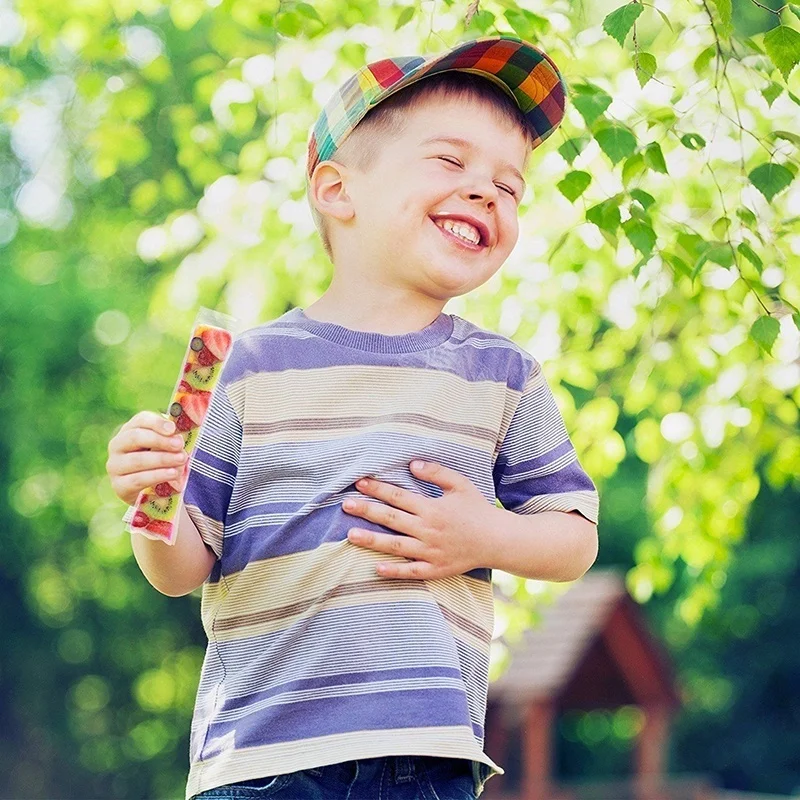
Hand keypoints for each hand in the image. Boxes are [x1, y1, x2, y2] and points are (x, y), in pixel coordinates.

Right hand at [106, 411, 189, 505]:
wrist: (150, 491)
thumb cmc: (161, 462)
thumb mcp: (167, 447)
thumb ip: (171, 439)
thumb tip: (179, 437)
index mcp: (130, 430)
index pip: (141, 420)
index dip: (157, 423)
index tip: (172, 429)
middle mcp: (117, 445)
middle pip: (136, 437)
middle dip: (160, 440)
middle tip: (179, 445)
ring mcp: (115, 466)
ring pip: (138, 460)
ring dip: (162, 459)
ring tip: (181, 460)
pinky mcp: (119, 486)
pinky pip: (138, 479)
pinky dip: (157, 476)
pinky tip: (172, 474)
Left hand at [342, 460, 496, 579]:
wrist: (498, 540)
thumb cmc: (478, 509)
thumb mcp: (460, 484)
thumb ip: (437, 473)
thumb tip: (412, 464)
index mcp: (432, 508)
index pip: (399, 496)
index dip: (378, 489)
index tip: (359, 483)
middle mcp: (428, 530)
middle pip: (392, 519)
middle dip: (367, 511)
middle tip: (346, 505)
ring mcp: (430, 551)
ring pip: (396, 546)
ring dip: (372, 540)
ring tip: (351, 536)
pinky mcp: (435, 569)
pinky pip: (411, 572)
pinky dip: (394, 571)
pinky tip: (376, 568)